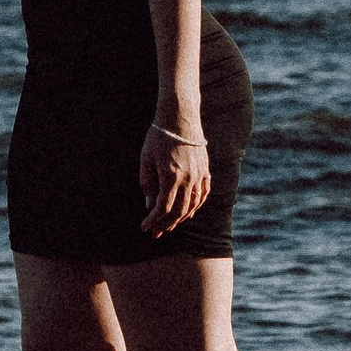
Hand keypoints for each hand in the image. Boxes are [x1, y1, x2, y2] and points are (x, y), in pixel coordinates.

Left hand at [140, 121, 210, 238]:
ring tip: (170, 226)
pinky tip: (189, 212)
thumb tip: (149, 205)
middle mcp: (188, 179)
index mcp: (171, 176)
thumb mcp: (146, 159)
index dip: (153, 220)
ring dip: (181, 218)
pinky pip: (203, 194)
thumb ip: (147, 183)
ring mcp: (199, 175)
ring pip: (192, 205)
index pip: (163, 208)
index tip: (145, 227)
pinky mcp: (205, 170)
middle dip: (166, 224)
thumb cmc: (158, 137)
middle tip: (156, 233)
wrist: (180, 117)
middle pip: (178, 211)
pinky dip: (196, 206)